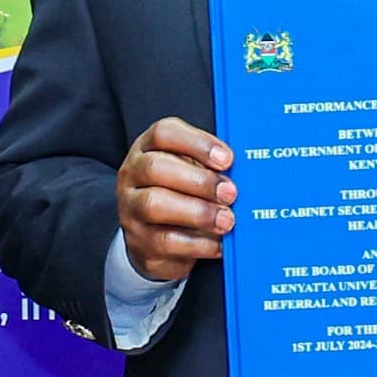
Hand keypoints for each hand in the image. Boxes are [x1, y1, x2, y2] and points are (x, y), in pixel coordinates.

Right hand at [118, 117, 233, 282]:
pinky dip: (198, 244)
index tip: (228, 159)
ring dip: (198, 212)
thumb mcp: (190, 172)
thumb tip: (245, 170)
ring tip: (227, 220)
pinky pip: (165, 241)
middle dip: (199, 181)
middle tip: (230, 193)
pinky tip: (218, 244)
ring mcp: (130, 209)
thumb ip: (210, 165)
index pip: (164, 133)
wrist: (153, 240)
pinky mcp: (139, 242)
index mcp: (147, 149)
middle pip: (156, 168)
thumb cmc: (179, 195)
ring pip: (155, 204)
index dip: (198, 143)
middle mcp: (132, 176)